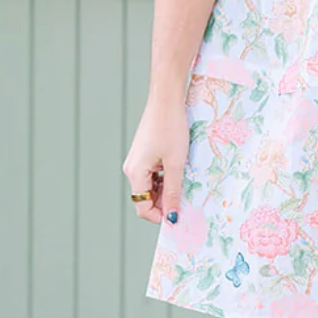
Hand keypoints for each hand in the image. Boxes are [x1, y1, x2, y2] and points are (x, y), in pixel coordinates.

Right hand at [122, 94, 188, 227]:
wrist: (165, 100)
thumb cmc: (171, 129)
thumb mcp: (175, 164)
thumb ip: (173, 192)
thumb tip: (172, 217)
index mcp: (135, 173)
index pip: (142, 207)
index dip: (159, 216)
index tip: (178, 216)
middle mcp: (131, 169)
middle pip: (145, 198)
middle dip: (164, 203)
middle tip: (185, 200)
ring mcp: (136, 160)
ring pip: (150, 186)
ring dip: (166, 190)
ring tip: (184, 183)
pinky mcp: (143, 153)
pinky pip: (152, 174)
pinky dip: (164, 178)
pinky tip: (178, 171)